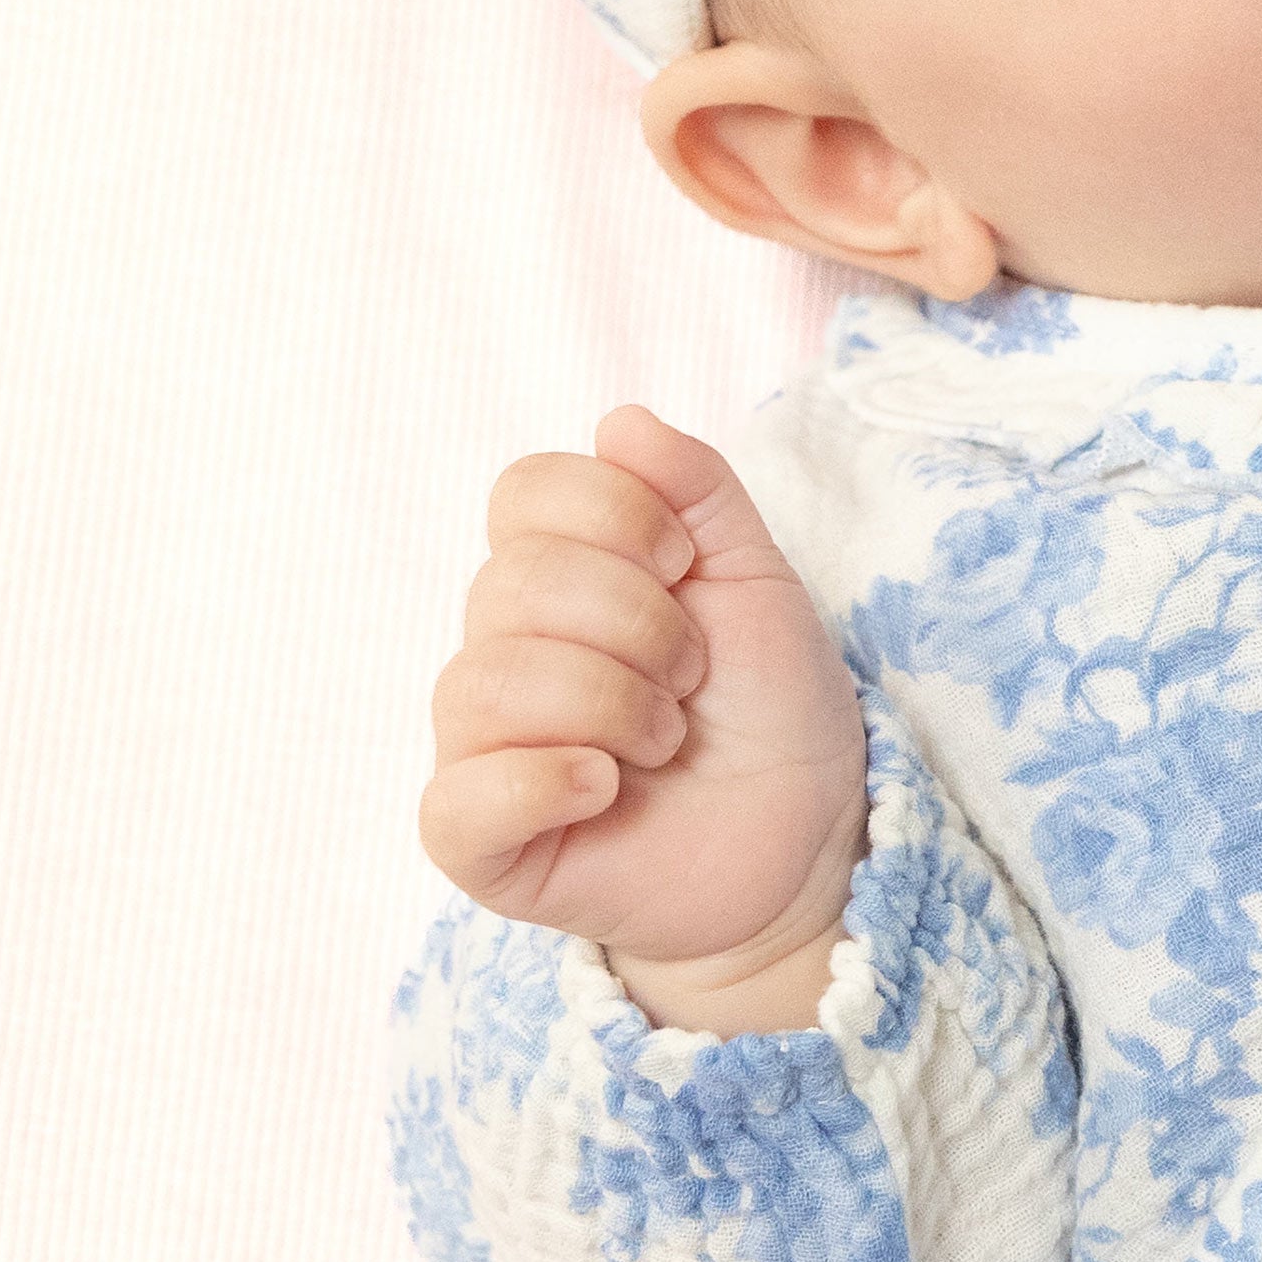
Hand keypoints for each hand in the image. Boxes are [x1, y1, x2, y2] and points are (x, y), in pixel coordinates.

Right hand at [420, 405, 867, 969]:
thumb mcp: (756, 575)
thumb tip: (619, 419)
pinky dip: (543, 781)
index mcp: (557, 574)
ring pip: (488, 681)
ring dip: (612, 704)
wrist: (804, 838)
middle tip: (692, 674)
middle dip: (639, 622)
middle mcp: (503, 649)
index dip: (616, 514)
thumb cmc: (768, 706)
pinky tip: (607, 788)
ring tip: (665, 740)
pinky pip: (457, 798)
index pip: (522, 491)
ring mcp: (481, 747)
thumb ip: (697, 488)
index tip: (686, 565)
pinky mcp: (479, 842)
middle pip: (513, 582)